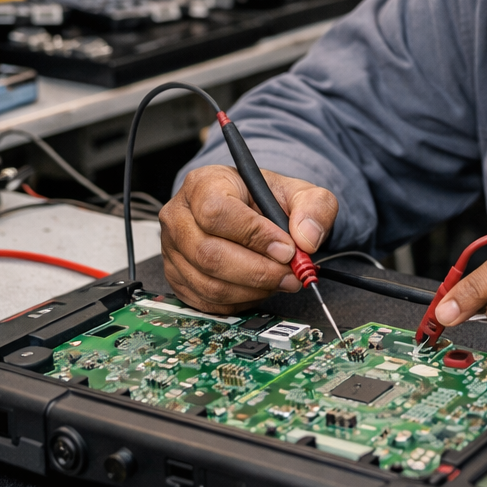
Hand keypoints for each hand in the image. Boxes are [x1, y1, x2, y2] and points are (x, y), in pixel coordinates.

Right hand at [160, 164, 338, 313]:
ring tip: (280, 281)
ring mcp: (172, 250)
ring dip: (252, 290)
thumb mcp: (296, 192)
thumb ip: (313, 206)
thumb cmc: (263, 199)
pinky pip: (207, 302)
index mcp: (203, 184)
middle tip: (290, 274)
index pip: (217, 213)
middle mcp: (179, 217)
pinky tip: (259, 288)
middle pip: (209, 254)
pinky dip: (240, 302)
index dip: (254, 236)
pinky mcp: (176, 278)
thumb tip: (307, 239)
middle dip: (257, 271)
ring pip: (209, 284)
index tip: (287, 248)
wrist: (247, 211)